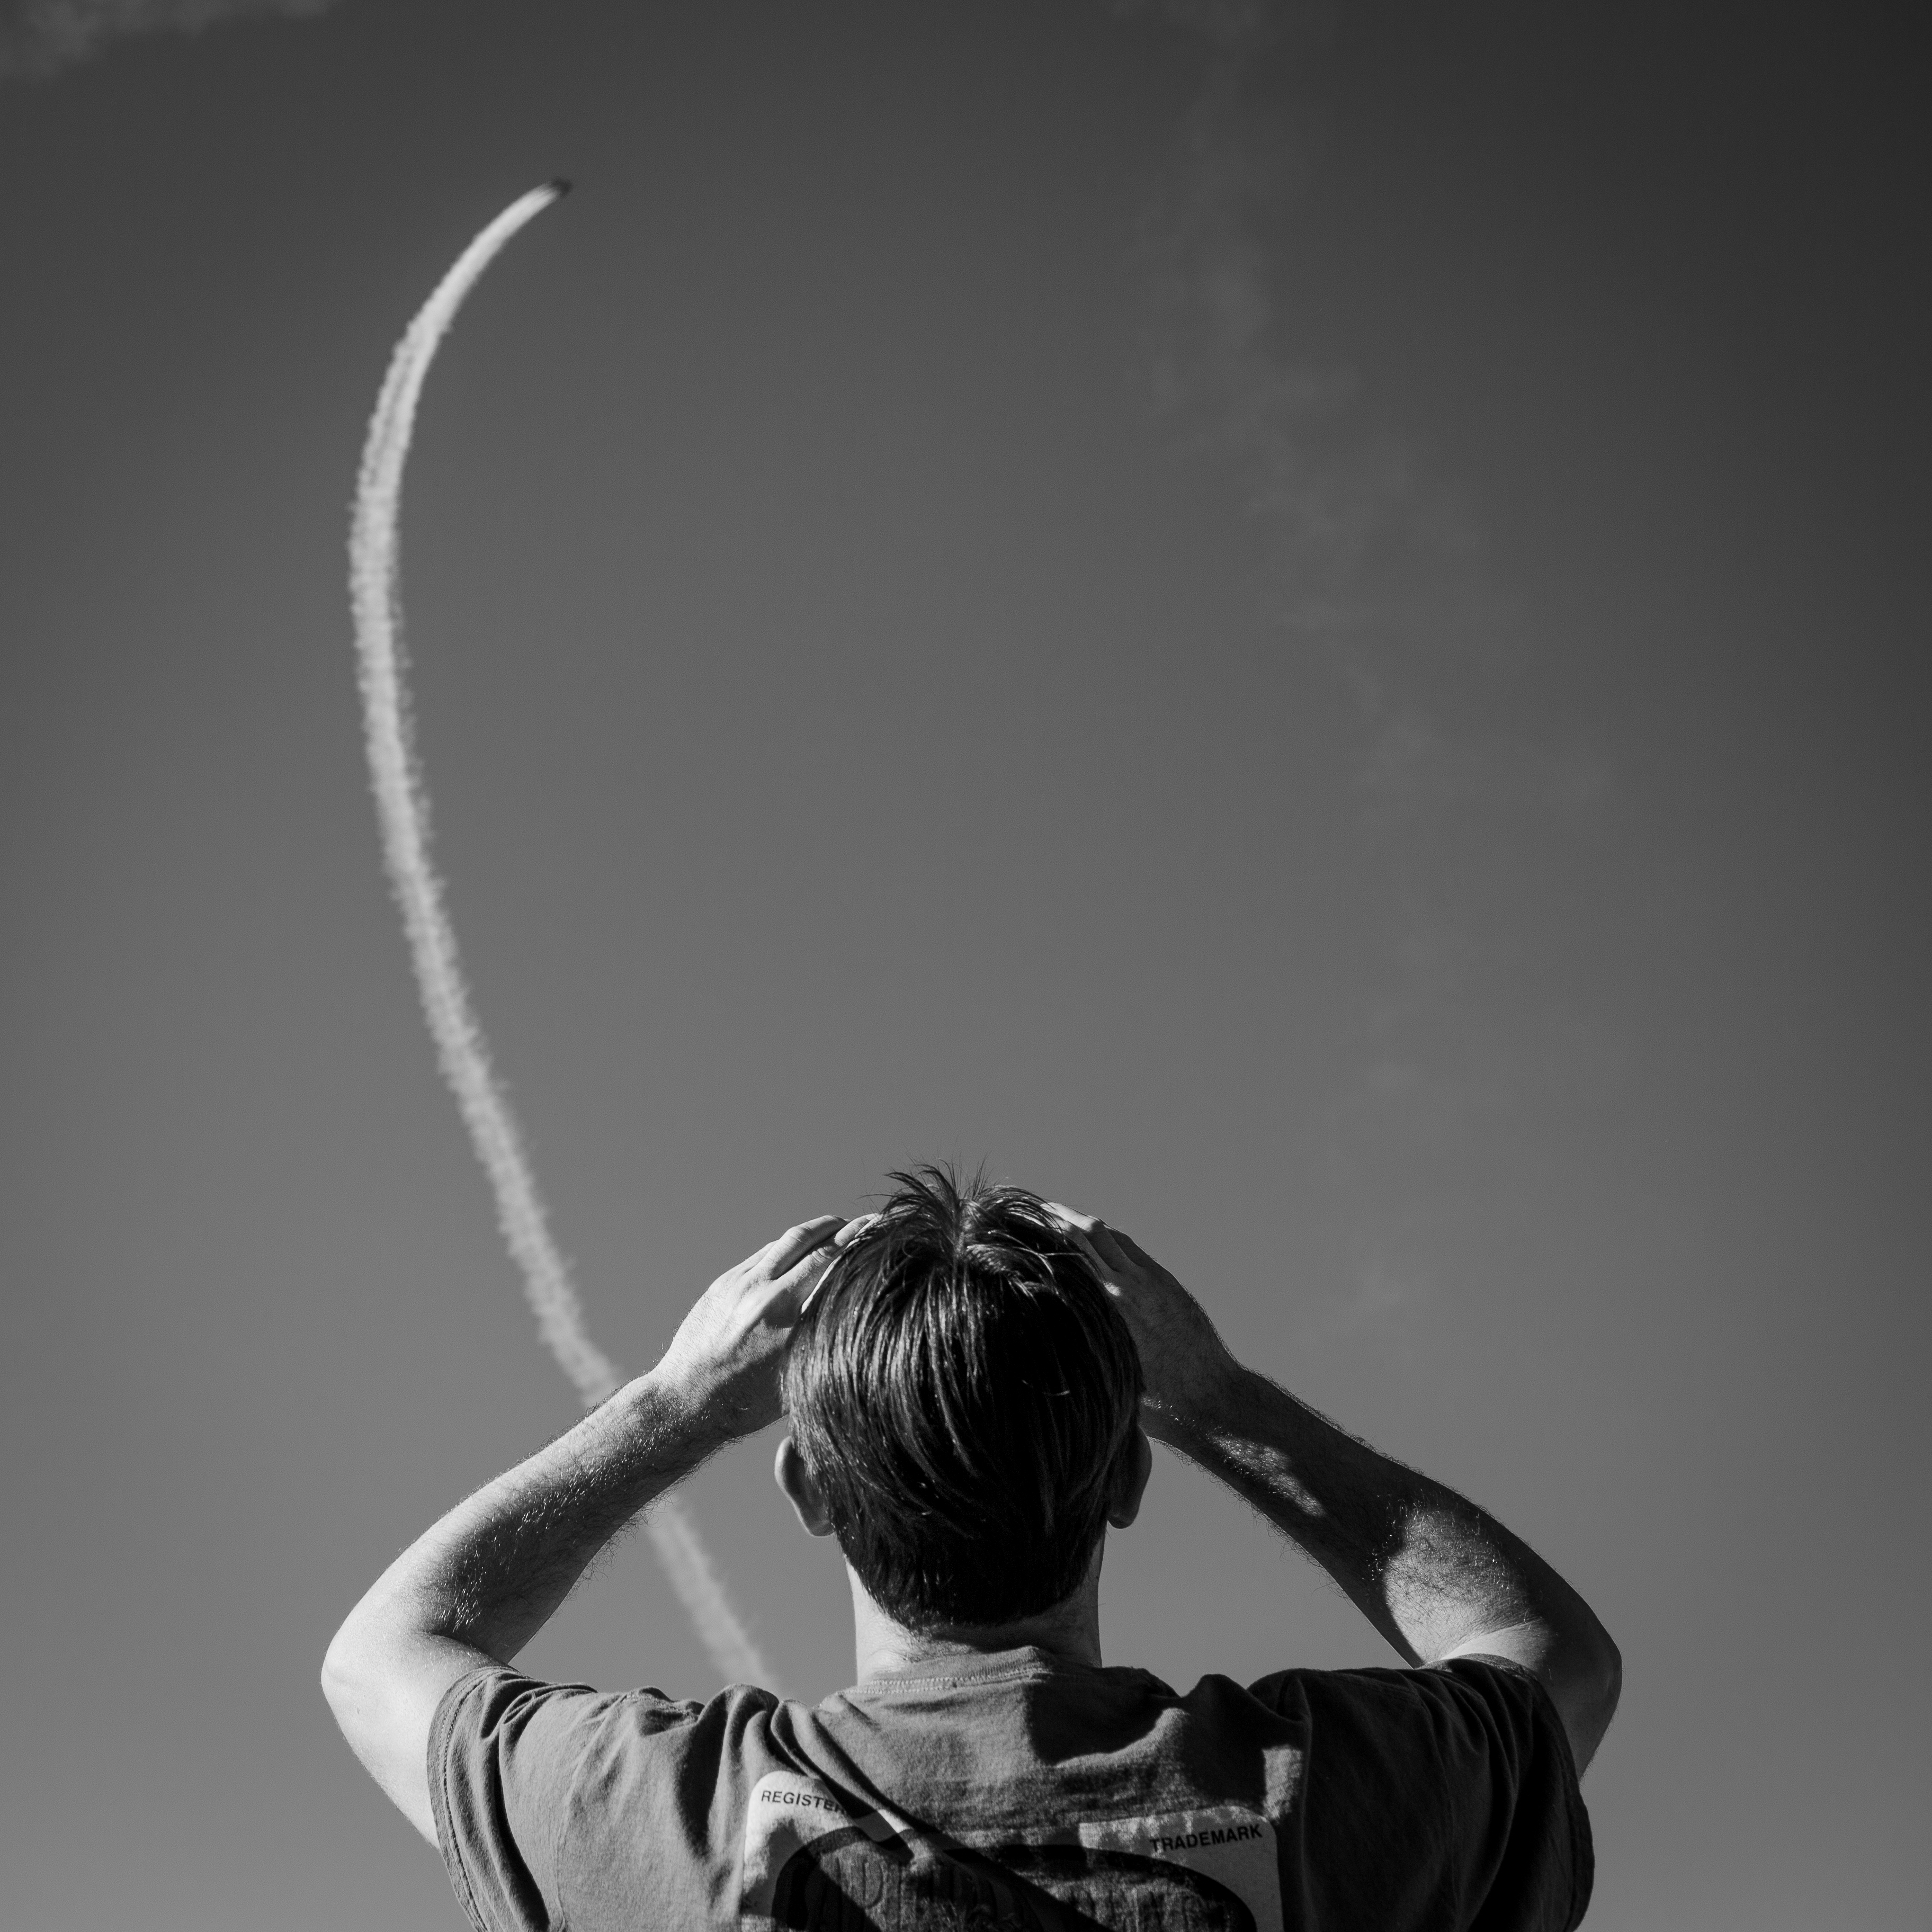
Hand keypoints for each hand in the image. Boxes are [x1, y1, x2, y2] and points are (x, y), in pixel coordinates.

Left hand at [652, 1216, 852, 1439]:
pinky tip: (803, 1247)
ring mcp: (741, 1286)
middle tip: (867, 1221)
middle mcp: (766, 1298)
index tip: (879, 1227)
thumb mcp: (797, 1377)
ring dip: (817, 1230)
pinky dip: (789, 1246)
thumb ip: (822, 1338)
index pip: (832, 1267)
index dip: (859, 1242)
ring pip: (787, 1241)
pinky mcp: (724, 1283)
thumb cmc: (747, 1402)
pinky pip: (765, 1254)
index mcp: (789, 1325)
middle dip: (844, 1228)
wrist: (685, 1400)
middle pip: (814, 1244)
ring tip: (837, 1225)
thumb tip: (854, 1308)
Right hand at [1044, 1204, 1239, 1438]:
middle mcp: (1123, 1289)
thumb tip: (1046, 1329)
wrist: (1207, 1397)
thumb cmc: (1153, 1401)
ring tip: (1058, 1214)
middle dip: (1056, 1217)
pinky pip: (1128, 1247)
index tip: (1018, 1229)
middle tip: (1032, 1208)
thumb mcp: (1105, 1374)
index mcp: (1105, 1312)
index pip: (1066, 1259)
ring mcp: (1146, 1280)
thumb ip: (1079, 1345)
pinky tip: (1094, 1234)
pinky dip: (1106, 1236)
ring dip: (1081, 1221)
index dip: (1041, 1239)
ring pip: (1106, 1236)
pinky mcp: (1163, 1280)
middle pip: (1083, 1235)